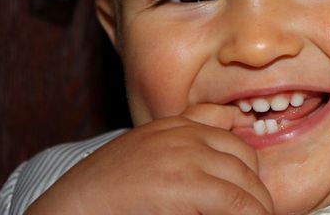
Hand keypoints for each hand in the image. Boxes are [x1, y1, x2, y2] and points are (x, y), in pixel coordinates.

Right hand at [26, 104, 272, 214]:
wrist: (72, 206)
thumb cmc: (108, 189)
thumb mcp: (149, 151)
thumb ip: (183, 144)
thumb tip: (229, 139)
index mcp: (177, 124)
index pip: (231, 131)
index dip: (247, 165)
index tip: (251, 189)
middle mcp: (187, 134)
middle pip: (245, 157)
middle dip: (255, 188)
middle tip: (257, 211)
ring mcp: (187, 155)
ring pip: (245, 183)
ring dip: (257, 207)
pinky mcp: (185, 184)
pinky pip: (236, 203)